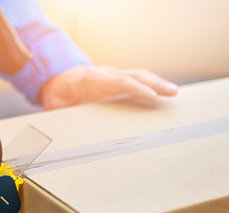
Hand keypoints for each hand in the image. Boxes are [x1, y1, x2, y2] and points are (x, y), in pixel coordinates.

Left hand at [40, 66, 178, 109]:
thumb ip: (58, 111)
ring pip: (138, 74)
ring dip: (157, 82)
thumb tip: (60, 121)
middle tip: (172, 92)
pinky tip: (164, 91)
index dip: (136, 88)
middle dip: (154, 83)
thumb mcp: (54, 105)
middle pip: (133, 75)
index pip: (118, 82)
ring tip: (174, 92)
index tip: (152, 96)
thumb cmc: (59, 94)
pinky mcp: (117, 77)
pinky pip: (136, 78)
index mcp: (92, 81)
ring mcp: (113, 74)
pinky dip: (151, 83)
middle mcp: (106, 74)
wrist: (58, 79)